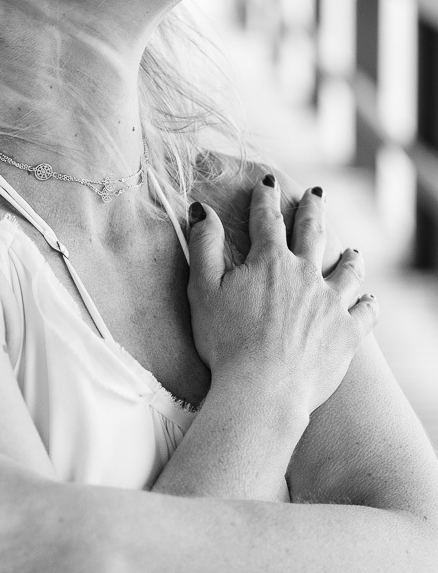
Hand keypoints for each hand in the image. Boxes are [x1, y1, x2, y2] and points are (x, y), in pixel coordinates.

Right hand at [186, 176, 377, 416]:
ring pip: (348, 270)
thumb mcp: (203, 290)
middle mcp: (306, 275)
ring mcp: (332, 303)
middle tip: (316, 193)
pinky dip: (369, 302)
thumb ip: (204, 246)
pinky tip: (369, 299)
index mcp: (269, 261)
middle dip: (313, 209)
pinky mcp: (348, 333)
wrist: (264, 390)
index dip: (265, 197)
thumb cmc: (226, 343)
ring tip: (353, 251)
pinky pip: (366, 311)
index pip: (267, 219)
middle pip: (313, 232)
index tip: (267, 182)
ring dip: (350, 257)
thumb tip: (202, 209)